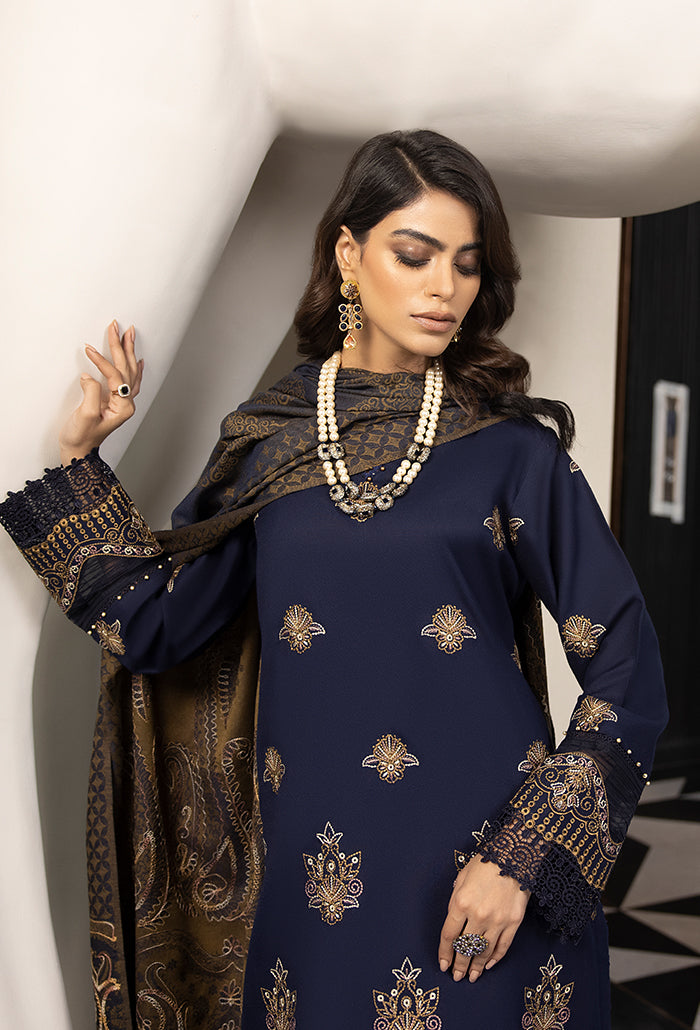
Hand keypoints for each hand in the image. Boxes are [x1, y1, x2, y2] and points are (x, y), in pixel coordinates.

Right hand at [59, 319, 143, 464]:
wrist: (79, 452)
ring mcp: (123, 402)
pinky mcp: (116, 402)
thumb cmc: (81, 437)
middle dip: (121, 346)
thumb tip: (90, 377)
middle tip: (117, 326)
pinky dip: (134, 368)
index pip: (115, 376)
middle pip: (126, 369)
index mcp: (123, 406)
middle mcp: (127, 403)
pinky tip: (138, 359)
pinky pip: (130, 381)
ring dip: (128, 351)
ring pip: (129, 371)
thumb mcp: (86, 415)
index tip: (89, 349)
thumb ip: (92, 393)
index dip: (102, 361)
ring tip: (128, 333)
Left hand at [438, 854, 529, 982]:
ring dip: (476, 966)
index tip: (442, 964)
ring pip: (484, 951)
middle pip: (466, 947)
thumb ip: (456, 899)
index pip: (449, 935)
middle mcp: (478, 915)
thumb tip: (455, 920)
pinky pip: (503, 946)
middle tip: (455, 976)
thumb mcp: (462, 876)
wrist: (515, 855)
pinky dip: (495, 958)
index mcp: (461, 902)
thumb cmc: (485, 863)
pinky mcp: (513, 922)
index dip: (444, 952)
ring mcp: (498, 921)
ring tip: (471, 977)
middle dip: (459, 964)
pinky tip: (489, 965)